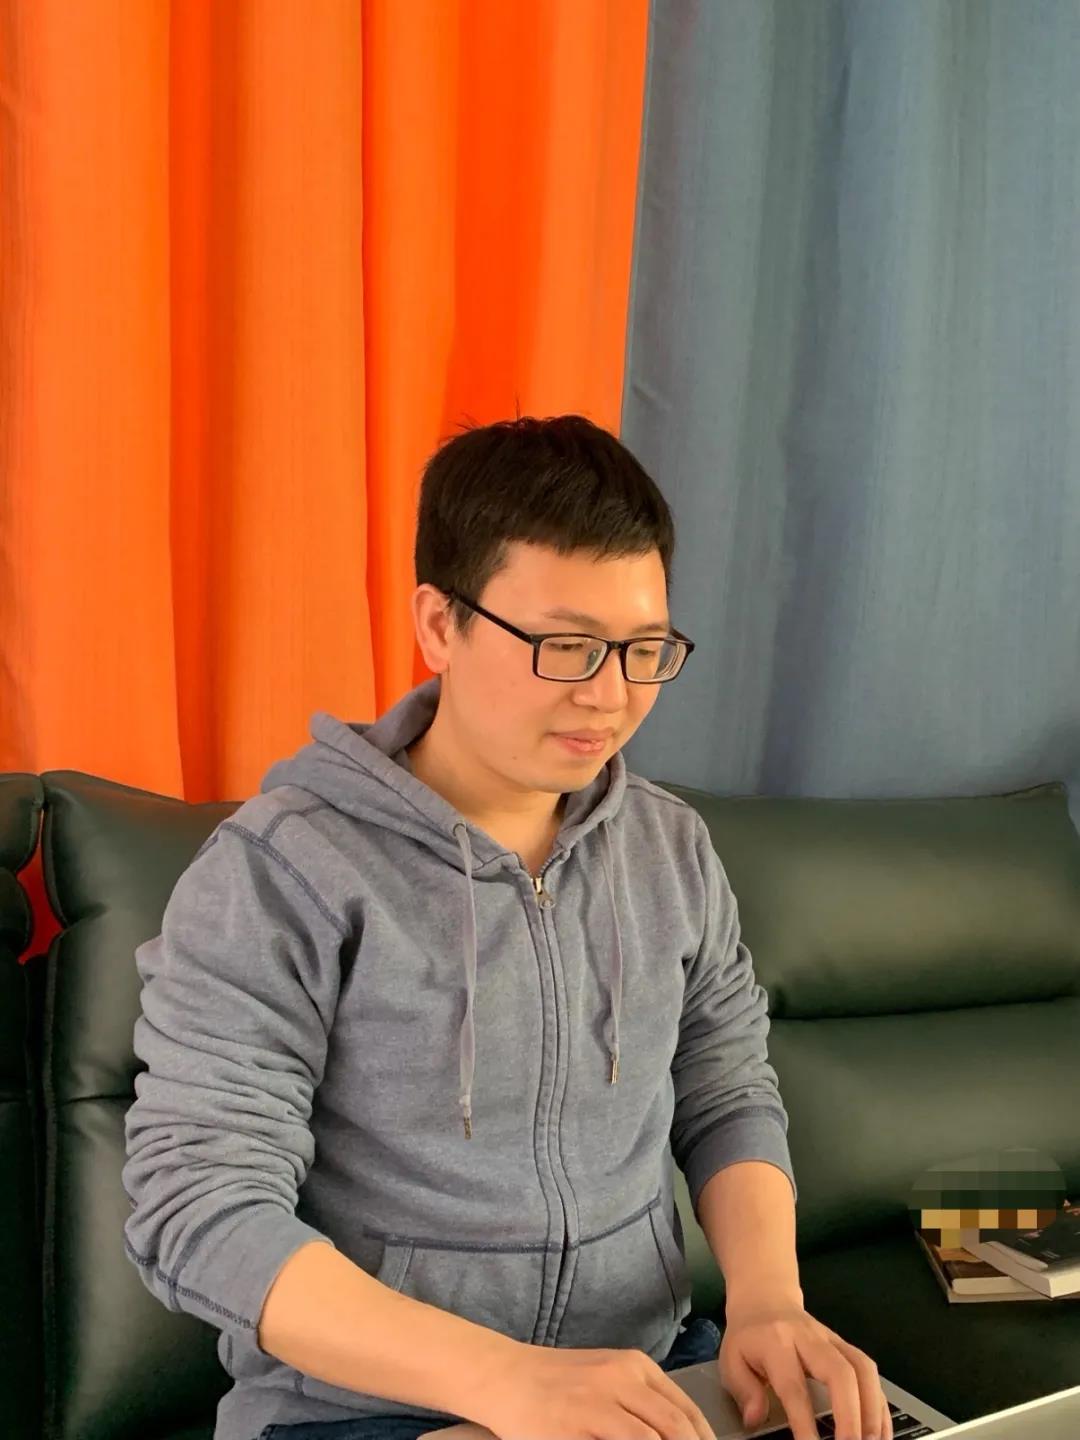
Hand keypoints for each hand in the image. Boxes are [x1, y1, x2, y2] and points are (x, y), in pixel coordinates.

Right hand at [477, 1339, 717, 1439]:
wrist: (505, 1375)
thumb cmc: (561, 1381)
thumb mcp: (608, 1376)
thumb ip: (643, 1401)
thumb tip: (683, 1434)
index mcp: (634, 1366)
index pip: (686, 1411)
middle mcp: (619, 1380)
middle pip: (674, 1429)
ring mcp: (594, 1405)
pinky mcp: (571, 1429)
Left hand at [718, 1300, 892, 1439]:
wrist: (765, 1298)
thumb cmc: (748, 1336)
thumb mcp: (731, 1359)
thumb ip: (744, 1391)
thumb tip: (755, 1420)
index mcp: (777, 1343)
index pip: (794, 1387)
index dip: (804, 1422)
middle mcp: (810, 1339)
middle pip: (841, 1373)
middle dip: (851, 1417)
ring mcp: (832, 1340)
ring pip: (863, 1369)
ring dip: (872, 1411)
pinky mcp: (846, 1346)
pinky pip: (870, 1372)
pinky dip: (879, 1404)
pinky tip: (880, 1431)